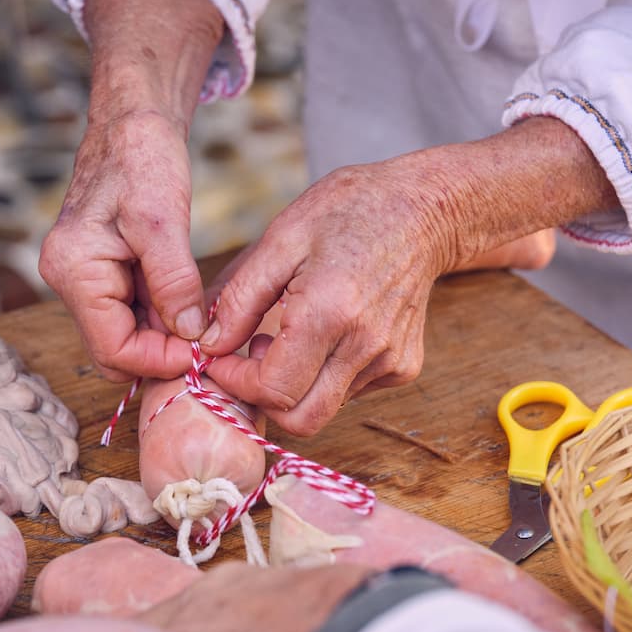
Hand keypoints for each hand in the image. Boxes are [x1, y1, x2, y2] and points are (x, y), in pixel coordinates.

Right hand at [39, 110, 202, 380]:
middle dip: (161, 354)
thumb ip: (173, 282)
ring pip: (125, 335)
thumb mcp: (163, 221)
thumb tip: (190, 334)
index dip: (159, 361)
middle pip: (115, 350)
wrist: (132, 123)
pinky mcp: (101, 273)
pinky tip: (189, 306)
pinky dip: (161, 317)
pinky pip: (131, 313)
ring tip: (204, 322)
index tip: (201, 352)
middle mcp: (68, 280)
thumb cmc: (142, 159)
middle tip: (207, 343)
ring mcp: (82, 278)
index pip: (113, 350)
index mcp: (73, 270)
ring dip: (164, 336)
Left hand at [201, 151, 452, 434]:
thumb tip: (210, 346)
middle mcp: (366, 346)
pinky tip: (326, 332)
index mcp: (329, 312)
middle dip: (264, 398)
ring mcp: (390, 361)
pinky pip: (351, 392)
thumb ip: (240, 298)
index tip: (221, 357)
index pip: (273, 390)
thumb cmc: (347, 213)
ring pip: (324, 408)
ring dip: (294, 385)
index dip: (236, 382)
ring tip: (291, 333)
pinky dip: (325, 375)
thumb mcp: (281, 239)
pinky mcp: (404, 367)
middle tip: (253, 354)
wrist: (422, 211)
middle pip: (301, 420)